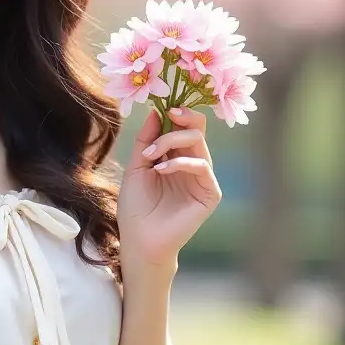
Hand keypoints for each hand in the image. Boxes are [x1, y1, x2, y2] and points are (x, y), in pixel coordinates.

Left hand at [117, 106, 221, 269]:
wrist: (139, 239)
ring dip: (172, 142)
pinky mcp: (209, 193)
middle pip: (197, 130)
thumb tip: (156, 111)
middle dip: (182, 119)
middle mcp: (192, 164)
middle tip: (169, 114)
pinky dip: (181, 163)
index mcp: (175, 157)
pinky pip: (203, 167)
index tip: (164, 105)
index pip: (184, 127)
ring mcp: (202, 179)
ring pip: (199, 144)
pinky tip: (161, 170)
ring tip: (151, 154)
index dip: (177, 113)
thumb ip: (146, 140)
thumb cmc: (135, 207)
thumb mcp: (136, 167)